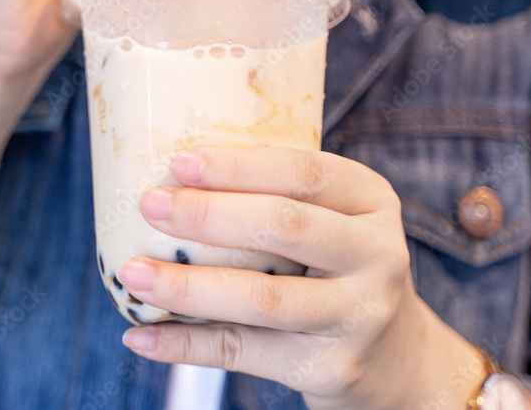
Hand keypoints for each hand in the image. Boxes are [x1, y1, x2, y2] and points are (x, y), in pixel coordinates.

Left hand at [118, 147, 485, 409]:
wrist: (396, 358)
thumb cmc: (338, 267)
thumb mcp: (335, 220)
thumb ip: (279, 196)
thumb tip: (171, 179)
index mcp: (371, 201)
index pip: (304, 172)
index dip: (238, 166)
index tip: (179, 162)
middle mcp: (377, 254)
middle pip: (284, 226)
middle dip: (208, 214)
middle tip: (150, 205)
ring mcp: (357, 316)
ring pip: (261, 297)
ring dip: (187, 286)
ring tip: (134, 274)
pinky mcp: (330, 368)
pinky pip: (244, 352)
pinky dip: (186, 345)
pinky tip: (142, 336)